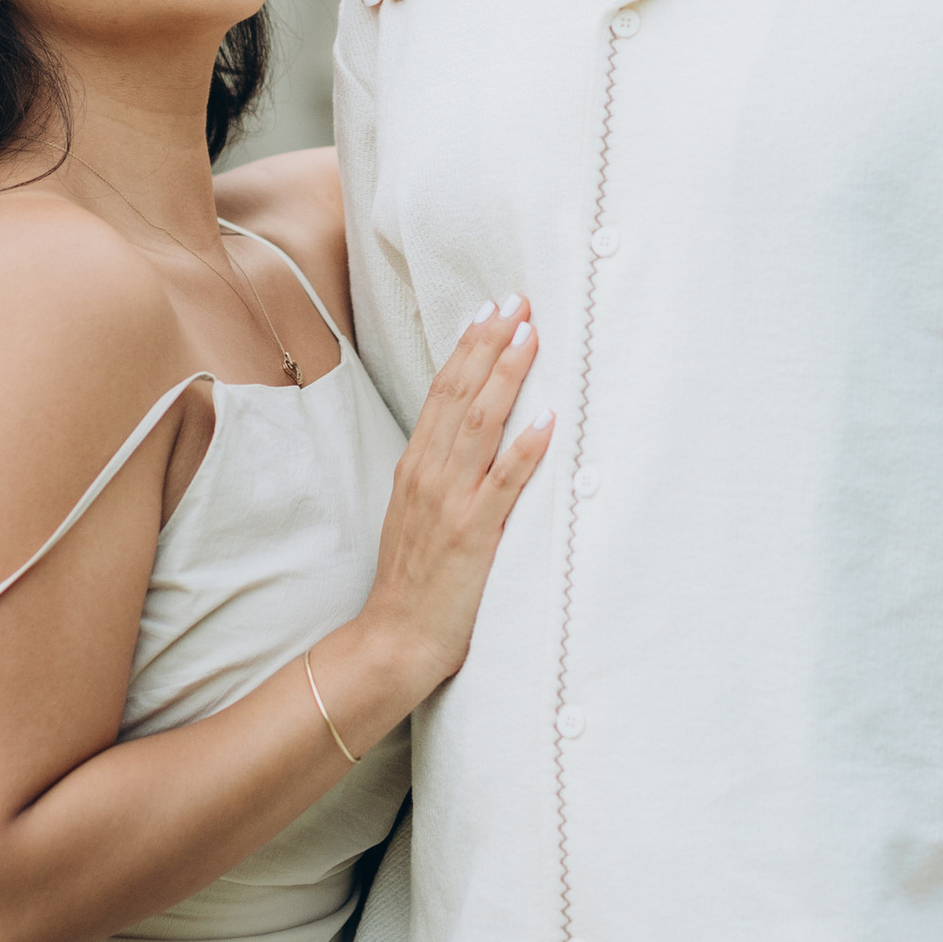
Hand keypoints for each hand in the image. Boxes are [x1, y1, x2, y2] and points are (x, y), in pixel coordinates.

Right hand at [347, 299, 551, 710]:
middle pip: (461, 394)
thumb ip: (438, 472)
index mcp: (416, 467)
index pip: (443, 391)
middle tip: (518, 301)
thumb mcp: (415, 513)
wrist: (394, 641)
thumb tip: (469, 435)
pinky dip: (527, 449)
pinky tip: (548, 421)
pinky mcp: (473, 536)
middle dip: (490, 343)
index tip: (491, 308)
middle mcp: (429, 475)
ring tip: (531, 336)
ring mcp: (450, 503)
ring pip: (481, 425)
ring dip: (508, 376)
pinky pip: (504, 484)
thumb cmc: (411, 581)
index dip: (468, 346)